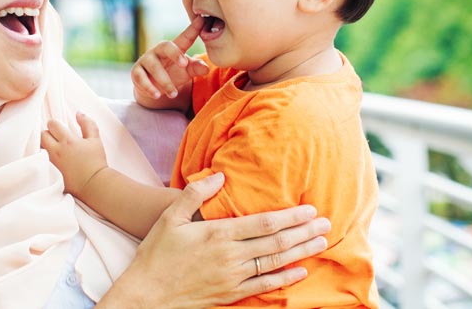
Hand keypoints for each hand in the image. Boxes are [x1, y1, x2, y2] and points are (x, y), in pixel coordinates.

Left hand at [41, 112, 107, 196]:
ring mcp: (51, 162)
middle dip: (48, 134)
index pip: (52, 124)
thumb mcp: (95, 139)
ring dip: (45, 145)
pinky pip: (41, 160)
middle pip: (42, 134)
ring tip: (54, 149)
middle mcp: (56, 150)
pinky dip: (44, 158)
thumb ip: (87, 124)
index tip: (61, 129)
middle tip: (56, 138)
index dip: (55, 124)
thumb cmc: (96, 161)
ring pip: (40, 147)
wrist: (94, 184)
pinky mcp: (50, 173)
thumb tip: (78, 112)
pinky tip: (52, 160)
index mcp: (67, 140)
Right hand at [97, 173, 329, 308]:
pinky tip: (300, 271)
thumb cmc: (156, 253)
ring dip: (300, 252)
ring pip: (275, 263)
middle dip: (303, 232)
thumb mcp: (170, 217)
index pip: (263, 224)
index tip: (309, 209)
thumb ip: (195, 194)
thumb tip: (219, 175)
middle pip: (276, 243)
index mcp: (217, 234)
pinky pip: (264, 286)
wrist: (146, 294)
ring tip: (320, 242)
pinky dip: (284, 279)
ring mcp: (232, 278)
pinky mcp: (230, 294)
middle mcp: (230, 257)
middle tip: (325, 224)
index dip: (290, 217)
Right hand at [131, 16, 208, 102]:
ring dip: (165, 81)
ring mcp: (146, 60)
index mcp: (175, 47)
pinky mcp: (136, 72)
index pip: (185, 37)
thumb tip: (206, 69)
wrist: (154, 87)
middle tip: (184, 64)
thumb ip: (196, 68)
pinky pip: (140, 78)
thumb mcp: (187, 71)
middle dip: (175, 54)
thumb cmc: (173, 73)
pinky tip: (157, 95)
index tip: (202, 19)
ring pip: (154, 67)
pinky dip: (149, 87)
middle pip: (166, 46)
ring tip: (174, 94)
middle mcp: (159, 50)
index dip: (193, 29)